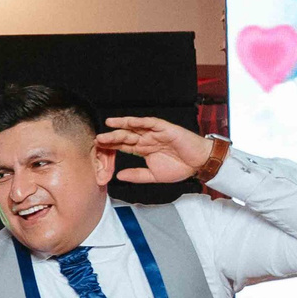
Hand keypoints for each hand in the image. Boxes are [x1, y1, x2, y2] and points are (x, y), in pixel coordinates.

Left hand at [99, 115, 214, 183]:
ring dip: (122, 125)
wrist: (199, 164)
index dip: (112, 146)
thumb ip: (137, 175)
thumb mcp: (153, 175)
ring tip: (109, 124)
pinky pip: (151, 123)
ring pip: (136, 127)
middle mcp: (148, 139)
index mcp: (144, 149)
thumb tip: (119, 176)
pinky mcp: (165, 128)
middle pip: (126, 136)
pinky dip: (140, 121)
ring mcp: (156, 133)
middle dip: (112, 137)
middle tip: (98, 138)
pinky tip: (129, 121)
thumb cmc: (180, 167)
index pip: (124, 146)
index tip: (98, 148)